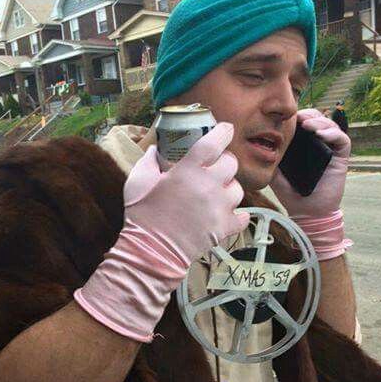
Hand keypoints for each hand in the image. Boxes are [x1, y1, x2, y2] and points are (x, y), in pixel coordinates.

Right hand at [75, 123, 248, 341]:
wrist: (152, 252)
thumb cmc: (143, 216)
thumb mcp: (137, 181)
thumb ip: (148, 161)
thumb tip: (154, 149)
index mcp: (187, 171)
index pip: (214, 142)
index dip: (223, 132)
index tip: (225, 129)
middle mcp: (208, 185)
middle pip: (231, 163)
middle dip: (225, 161)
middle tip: (215, 167)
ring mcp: (219, 207)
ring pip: (238, 189)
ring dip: (229, 188)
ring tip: (217, 193)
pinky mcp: (224, 227)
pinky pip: (243, 216)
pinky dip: (238, 214)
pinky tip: (228, 213)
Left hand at [272, 108, 350, 217]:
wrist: (307, 212)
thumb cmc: (291, 193)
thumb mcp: (275, 172)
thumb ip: (270, 157)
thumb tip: (258, 141)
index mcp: (302, 145)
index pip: (303, 122)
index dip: (297, 116)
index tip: (286, 116)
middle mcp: (318, 144)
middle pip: (317, 119)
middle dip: (309, 114)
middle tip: (298, 118)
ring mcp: (330, 150)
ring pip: (330, 125)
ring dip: (320, 121)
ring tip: (307, 125)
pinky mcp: (341, 157)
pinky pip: (342, 140)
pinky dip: (333, 134)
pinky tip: (321, 135)